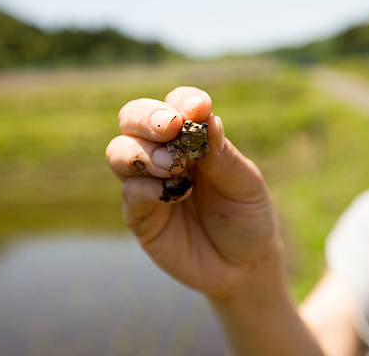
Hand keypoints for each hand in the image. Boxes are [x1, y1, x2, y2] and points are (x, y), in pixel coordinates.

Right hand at [106, 86, 282, 298]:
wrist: (244, 266)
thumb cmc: (247, 216)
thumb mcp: (245, 184)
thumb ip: (223, 156)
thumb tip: (208, 118)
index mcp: (193, 137)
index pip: (177, 104)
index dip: (183, 101)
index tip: (199, 108)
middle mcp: (164, 153)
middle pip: (134, 118)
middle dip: (148, 117)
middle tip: (170, 127)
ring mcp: (148, 183)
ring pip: (120, 151)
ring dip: (143, 152)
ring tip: (172, 166)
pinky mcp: (140, 215)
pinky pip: (130, 192)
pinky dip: (146, 187)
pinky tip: (173, 193)